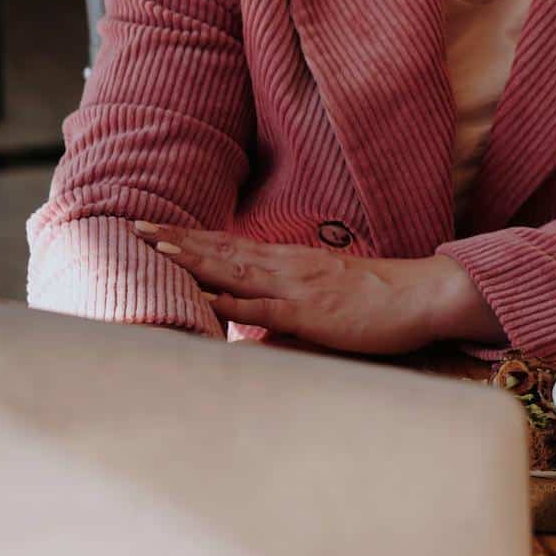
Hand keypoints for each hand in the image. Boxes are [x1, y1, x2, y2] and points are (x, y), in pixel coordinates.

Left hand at [133, 223, 496, 355]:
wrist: (420, 295)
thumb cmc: (377, 301)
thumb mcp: (324, 299)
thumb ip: (285, 310)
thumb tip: (251, 330)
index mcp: (289, 263)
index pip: (230, 246)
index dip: (191, 237)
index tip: (154, 228)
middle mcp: (286, 267)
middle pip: (222, 249)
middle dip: (177, 238)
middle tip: (135, 225)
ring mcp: (296, 287)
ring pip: (235, 269)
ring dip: (194, 258)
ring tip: (157, 247)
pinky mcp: (309, 313)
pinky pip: (263, 308)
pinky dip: (231, 301)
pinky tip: (205, 296)